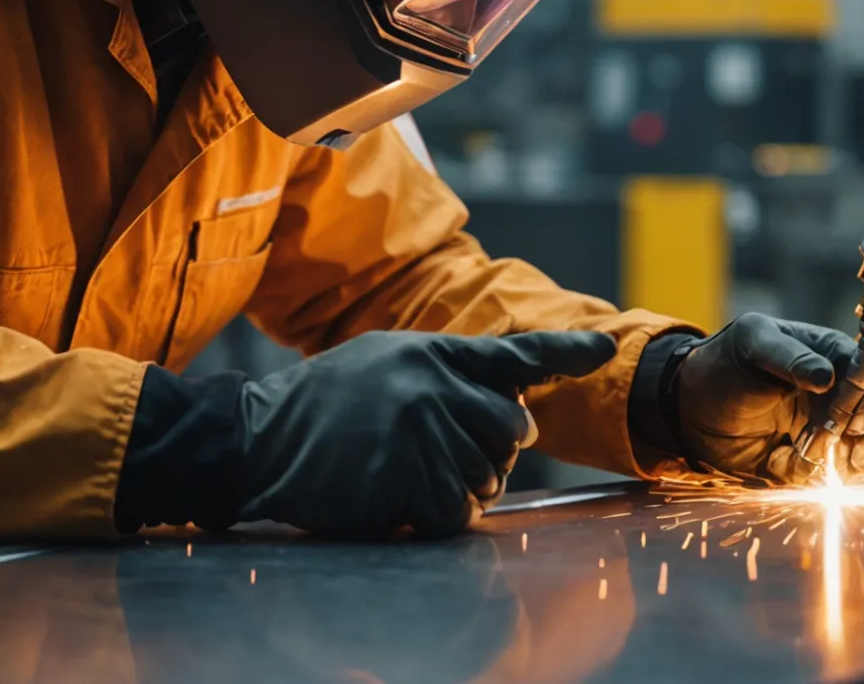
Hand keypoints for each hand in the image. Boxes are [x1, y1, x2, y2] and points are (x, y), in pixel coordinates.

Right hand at [236, 330, 616, 537]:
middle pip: (510, 430)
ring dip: (458, 486)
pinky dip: (438, 516)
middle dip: (487, 450)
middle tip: (432, 449)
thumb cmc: (321, 405)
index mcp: (431, 353)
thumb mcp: (385, 362)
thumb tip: (513, 409)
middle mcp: (433, 388)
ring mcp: (421, 435)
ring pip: (488, 476)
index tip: (609, 347)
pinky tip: (399, 498)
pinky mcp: (406, 482)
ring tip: (401, 469)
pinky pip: (459, 513)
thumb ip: (445, 373)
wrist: (254, 438)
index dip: (567, 351)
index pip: (514, 352)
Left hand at [670, 314, 863, 482]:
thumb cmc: (723, 361)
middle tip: (834, 450)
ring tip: (814, 462)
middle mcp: (835, 394)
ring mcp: (824, 428)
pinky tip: (784, 464)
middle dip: (862, 439)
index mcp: (829, 356)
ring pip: (860, 451)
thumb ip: (789, 357)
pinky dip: (811, 477)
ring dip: (845, 464)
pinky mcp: (807, 458)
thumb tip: (826, 376)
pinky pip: (827, 476)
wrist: (688, 405)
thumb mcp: (752, 345)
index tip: (850, 422)